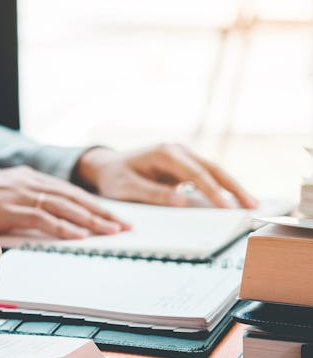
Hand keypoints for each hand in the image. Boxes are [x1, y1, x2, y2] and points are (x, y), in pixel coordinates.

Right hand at [0, 167, 129, 238]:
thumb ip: (23, 205)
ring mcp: (18, 192)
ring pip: (63, 206)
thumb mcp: (0, 197)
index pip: (68, 191)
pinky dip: (62, 226)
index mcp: (27, 177)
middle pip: (72, 196)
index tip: (113, 216)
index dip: (93, 203)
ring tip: (111, 232)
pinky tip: (79, 236)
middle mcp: (27, 180)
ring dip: (90, 220)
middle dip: (101, 211)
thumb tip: (45, 222)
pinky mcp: (8, 207)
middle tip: (124, 226)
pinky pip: (42, 217)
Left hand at [74, 144, 257, 208]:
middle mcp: (177, 150)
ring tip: (250, 204)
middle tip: (252, 205)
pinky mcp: (183, 166)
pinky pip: (205, 177)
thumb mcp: (126, 188)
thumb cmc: (113, 177)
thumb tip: (182, 201)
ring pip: (212, 172)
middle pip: (212, 169)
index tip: (227, 207)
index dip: (214, 191)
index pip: (196, 173)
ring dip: (231, 187)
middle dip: (234, 187)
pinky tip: (231, 201)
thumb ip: (153, 194)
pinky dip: (219, 188)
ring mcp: (182, 157)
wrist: (105, 167)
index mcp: (165, 153)